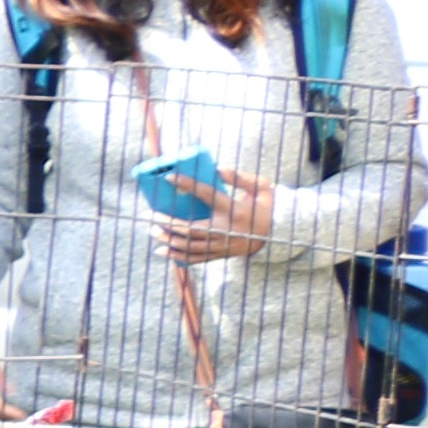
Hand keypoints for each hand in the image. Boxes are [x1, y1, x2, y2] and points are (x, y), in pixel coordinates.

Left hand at [156, 173, 277, 266]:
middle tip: (149, 215)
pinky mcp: (221, 254)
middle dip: (167, 223)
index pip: (207, 194)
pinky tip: (162, 252)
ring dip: (168, 240)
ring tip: (152, 231)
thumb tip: (216, 169)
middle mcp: (227, 229)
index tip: (169, 178)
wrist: (278, 233)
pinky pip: (196, 258)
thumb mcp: (261, 188)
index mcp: (234, 209)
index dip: (188, 184)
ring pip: (190, 245)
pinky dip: (177, 256)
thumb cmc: (265, 206)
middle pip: (191, 228)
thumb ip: (240, 177)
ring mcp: (223, 244)